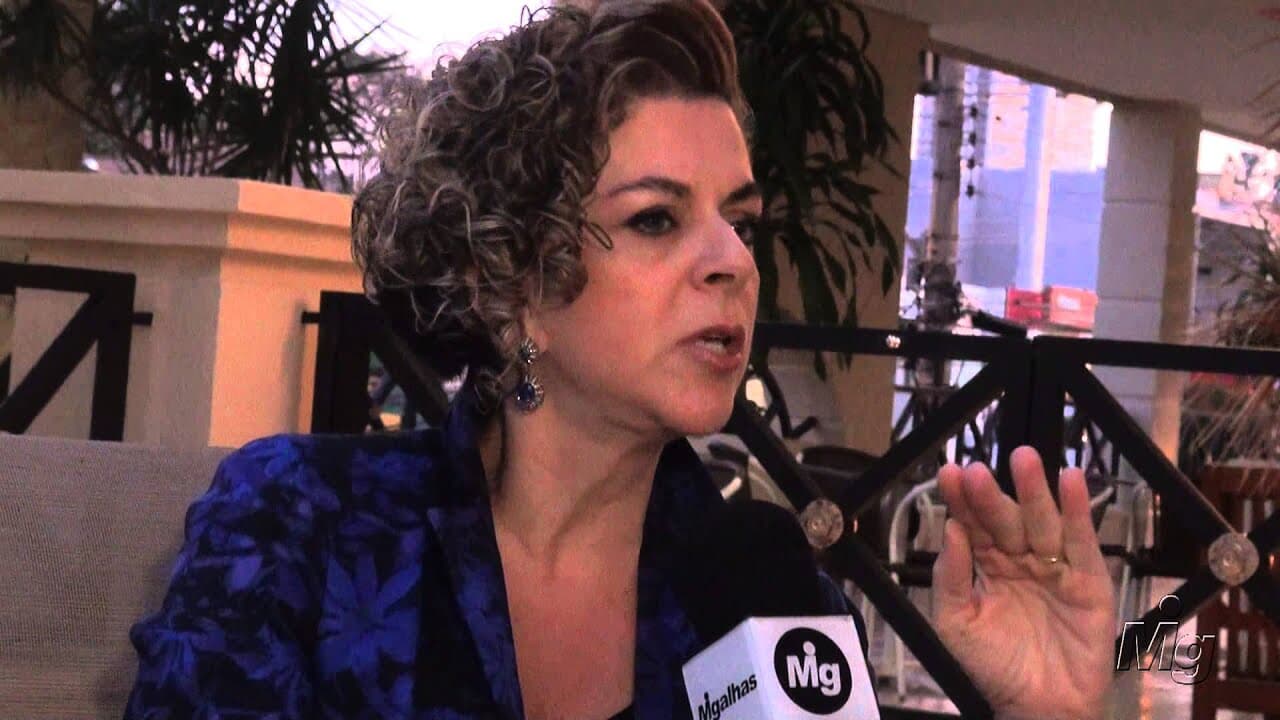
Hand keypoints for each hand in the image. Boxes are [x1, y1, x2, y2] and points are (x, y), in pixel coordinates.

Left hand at [933, 446, 1114, 719]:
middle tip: (976, 470)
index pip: (972, 525)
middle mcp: (1020, 560)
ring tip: (1023, 458)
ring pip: (1042, 522)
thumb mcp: (956, 623)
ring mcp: (1055, 568)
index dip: (962, 500)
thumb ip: (951, 577)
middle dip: (990, 494)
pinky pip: (1082, 542)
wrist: (1037, 708)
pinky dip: (1077, 511)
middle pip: (1004, 519)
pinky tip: (1071, 481)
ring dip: (1033, 490)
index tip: (949, 473)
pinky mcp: (1088, 582)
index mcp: (987, 567)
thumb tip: (949, 530)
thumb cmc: (994, 668)